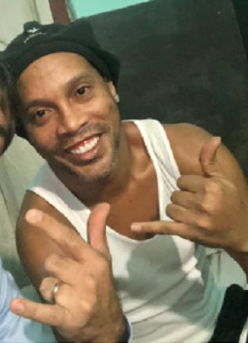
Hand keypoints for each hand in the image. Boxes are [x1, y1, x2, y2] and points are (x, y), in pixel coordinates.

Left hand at [10, 204, 126, 341]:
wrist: (107, 326)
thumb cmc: (101, 285)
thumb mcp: (101, 258)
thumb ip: (96, 231)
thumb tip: (103, 204)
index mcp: (92, 260)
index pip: (68, 238)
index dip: (48, 226)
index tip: (30, 215)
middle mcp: (86, 277)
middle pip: (51, 262)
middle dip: (52, 270)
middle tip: (65, 279)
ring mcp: (78, 299)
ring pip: (46, 283)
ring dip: (49, 289)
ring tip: (64, 296)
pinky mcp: (68, 319)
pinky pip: (45, 312)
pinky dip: (30, 310)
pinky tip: (15, 305)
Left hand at [131, 137, 247, 251]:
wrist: (242, 232)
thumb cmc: (231, 203)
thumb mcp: (223, 180)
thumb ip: (211, 161)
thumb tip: (213, 138)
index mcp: (210, 187)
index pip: (181, 181)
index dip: (189, 186)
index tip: (200, 192)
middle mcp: (202, 203)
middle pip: (174, 194)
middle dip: (183, 199)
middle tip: (198, 205)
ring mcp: (194, 220)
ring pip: (169, 209)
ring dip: (177, 211)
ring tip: (193, 215)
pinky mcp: (188, 233)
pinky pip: (164, 227)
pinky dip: (148, 227)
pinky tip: (133, 226)